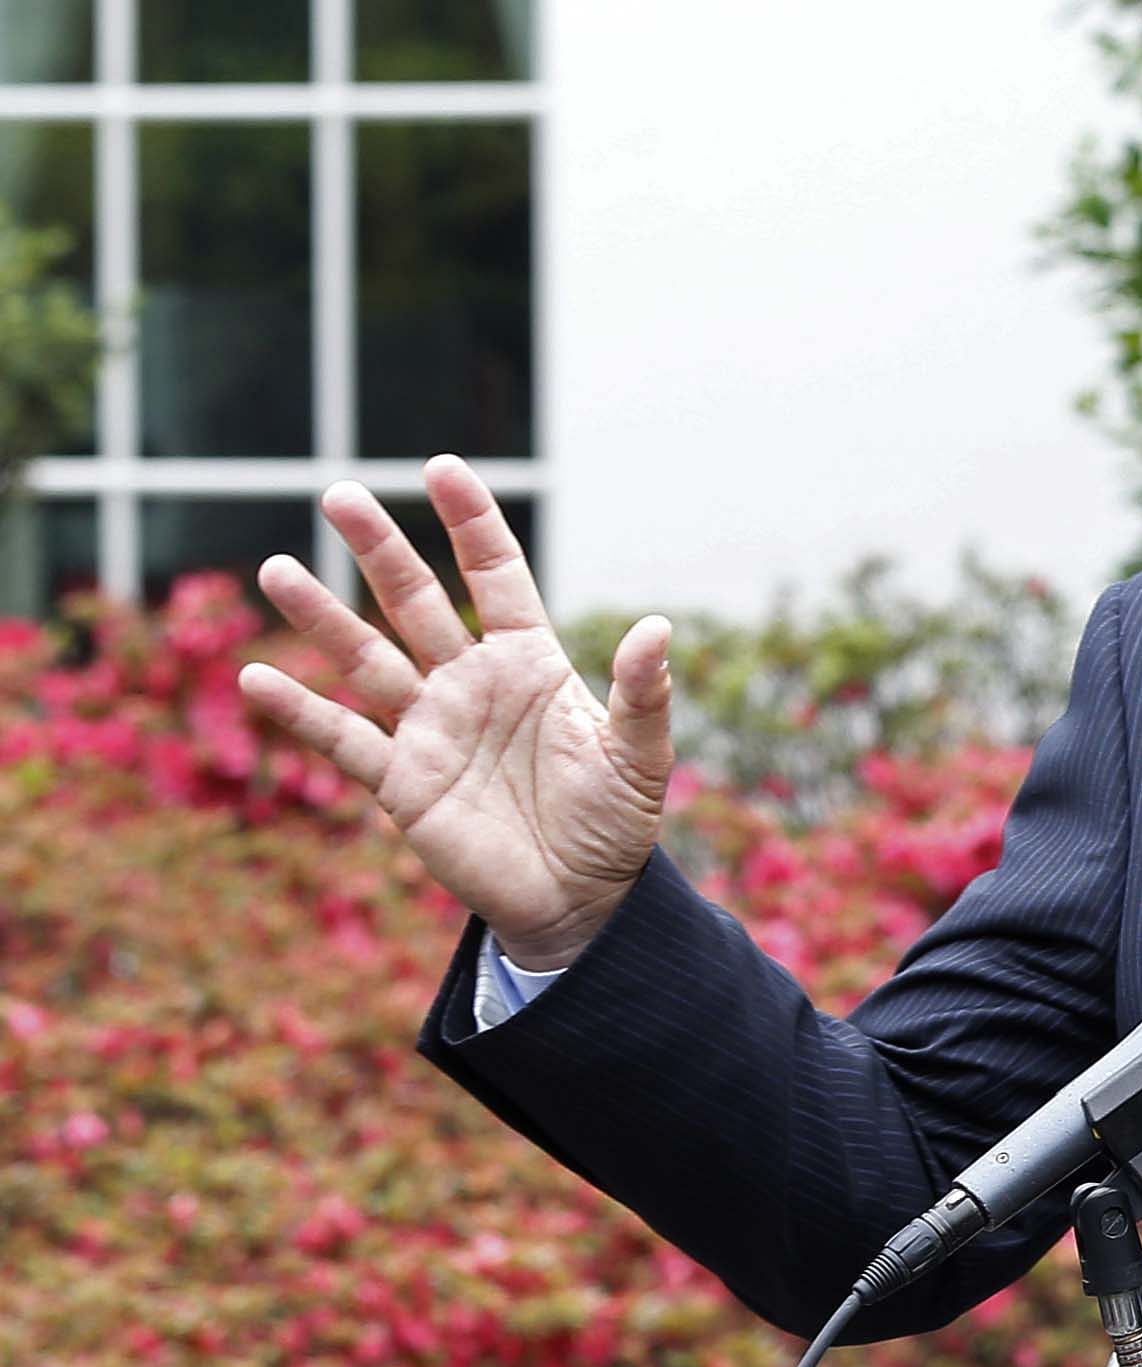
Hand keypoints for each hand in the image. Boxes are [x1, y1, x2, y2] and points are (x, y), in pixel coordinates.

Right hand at [234, 457, 675, 972]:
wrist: (580, 899)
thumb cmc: (614, 821)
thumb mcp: (639, 755)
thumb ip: (642, 693)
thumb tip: (658, 627)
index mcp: (531, 662)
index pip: (497, 575)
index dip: (471, 523)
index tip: (442, 467)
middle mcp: (471, 682)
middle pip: (416, 602)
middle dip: (380, 550)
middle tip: (339, 494)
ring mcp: (431, 728)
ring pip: (366, 658)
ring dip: (322, 616)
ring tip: (277, 566)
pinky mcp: (402, 782)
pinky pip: (344, 739)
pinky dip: (301, 711)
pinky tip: (257, 678)